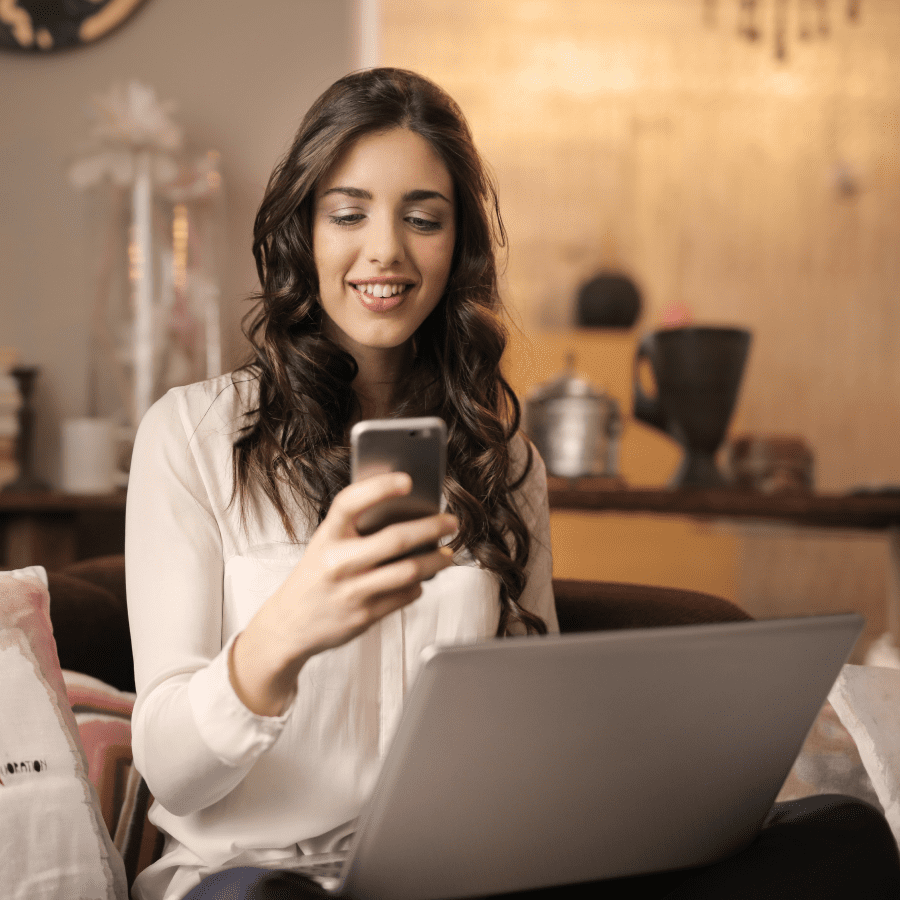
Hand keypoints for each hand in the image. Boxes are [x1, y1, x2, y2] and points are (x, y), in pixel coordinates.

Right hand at [230, 472, 457, 714]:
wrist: (289, 625)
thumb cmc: (315, 577)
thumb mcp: (325, 545)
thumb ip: (355, 529)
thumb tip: (406, 513)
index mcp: (326, 537)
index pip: (351, 502)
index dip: (379, 487)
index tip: (407, 480)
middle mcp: (337, 563)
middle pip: (395, 540)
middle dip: (431, 528)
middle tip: (451, 522)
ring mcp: (351, 592)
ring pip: (408, 571)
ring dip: (435, 561)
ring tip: (447, 554)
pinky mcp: (364, 616)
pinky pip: (404, 596)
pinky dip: (418, 585)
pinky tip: (420, 579)